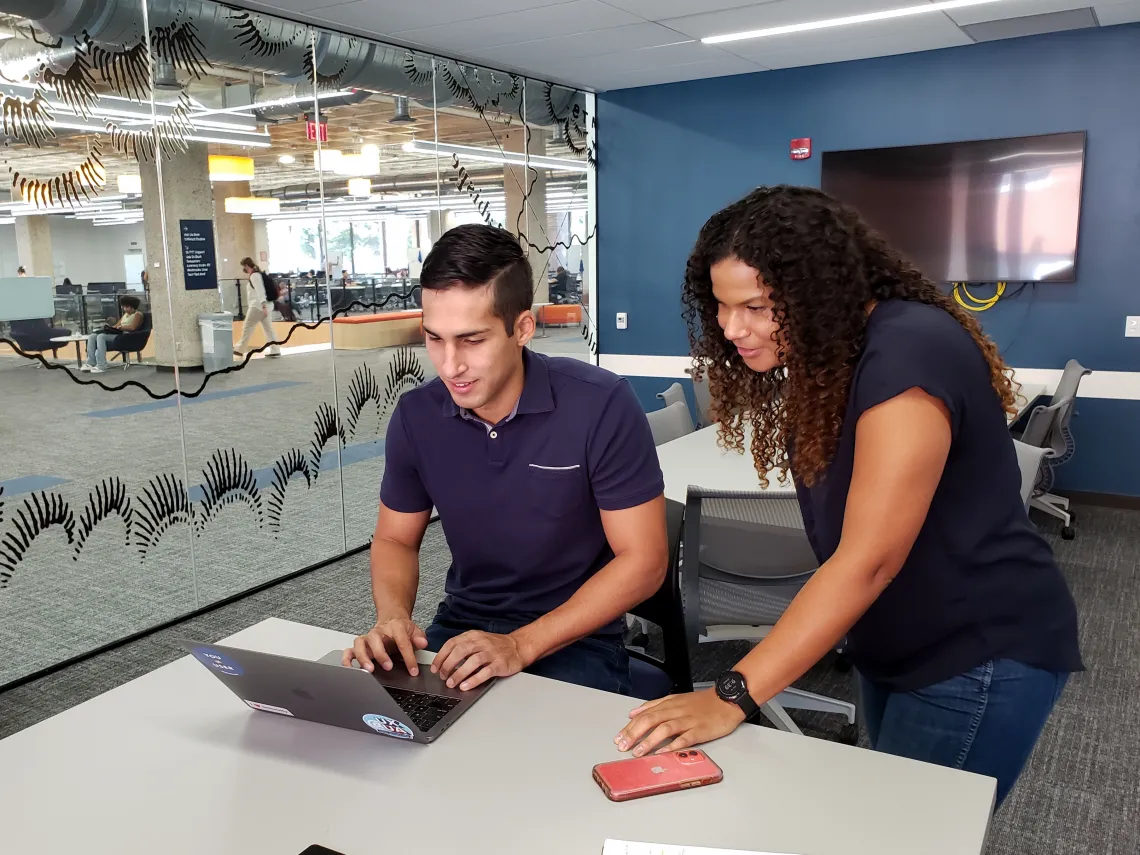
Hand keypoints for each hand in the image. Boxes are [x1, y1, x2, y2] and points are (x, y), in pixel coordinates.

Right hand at [343, 617, 427, 674]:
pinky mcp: (359, 645)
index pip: (402, 641)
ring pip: (359, 644)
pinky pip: (348, 651)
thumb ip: (419, 637)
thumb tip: (423, 643)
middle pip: (375, 640)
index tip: (413, 670)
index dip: (408, 657)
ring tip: (369, 669)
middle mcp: (378, 632)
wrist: (392, 620)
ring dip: (363, 657)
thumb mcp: (414, 631)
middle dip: (381, 654)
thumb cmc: (402, 629)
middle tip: (388, 667)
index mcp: (395, 627)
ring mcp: (367, 638)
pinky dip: (347, 659)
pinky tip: (350, 669)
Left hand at [431, 630, 529, 690]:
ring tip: (451, 683)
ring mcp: (491, 652)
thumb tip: (444, 662)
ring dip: (459, 674)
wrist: (518, 647)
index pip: (452, 643)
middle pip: (460, 651)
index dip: (441, 656)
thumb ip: (463, 647)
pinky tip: (465, 686)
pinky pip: (485, 672)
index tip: (435, 668)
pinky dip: (473, 680)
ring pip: (472, 662)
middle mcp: (481, 642)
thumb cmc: (495, 646)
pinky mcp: (499, 663)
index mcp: (473, 636)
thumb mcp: (478, 641)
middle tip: (442, 676)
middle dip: (448, 665)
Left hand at [614, 689, 746, 756]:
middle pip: (650, 721)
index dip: (629, 727)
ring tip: (638, 752)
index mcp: (669, 704)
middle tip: (622, 745)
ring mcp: (688, 721)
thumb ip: (654, 705)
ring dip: (649, 741)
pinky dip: (672, 745)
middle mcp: (676, 711)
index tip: (618, 737)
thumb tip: (633, 713)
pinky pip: (684, 739)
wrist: (726, 700)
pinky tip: (663, 752)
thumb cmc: (701, 703)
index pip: (644, 715)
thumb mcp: (675, 699)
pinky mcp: (700, 730)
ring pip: (664, 729)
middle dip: (634, 734)